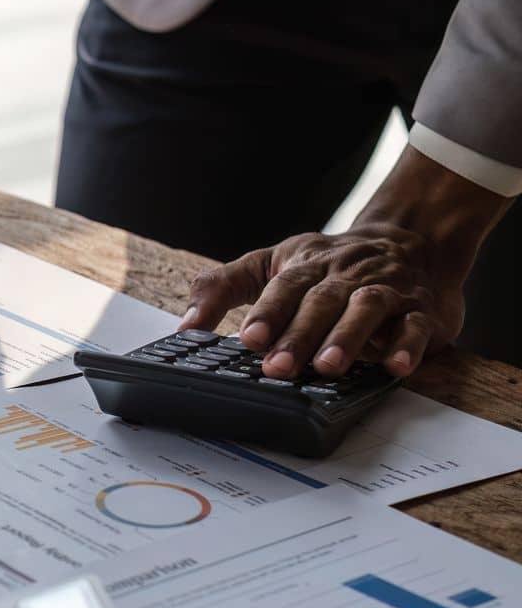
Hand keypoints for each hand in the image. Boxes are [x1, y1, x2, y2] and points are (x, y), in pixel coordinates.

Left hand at [183, 147, 509, 378]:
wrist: (411, 240)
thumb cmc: (328, 264)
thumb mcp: (272, 264)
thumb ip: (225, 288)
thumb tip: (185, 325)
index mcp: (308, 265)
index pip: (284, 286)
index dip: (267, 311)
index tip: (249, 339)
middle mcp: (346, 276)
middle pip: (321, 302)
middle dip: (299, 335)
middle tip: (278, 367)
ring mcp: (386, 291)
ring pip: (367, 309)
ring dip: (348, 338)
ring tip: (328, 367)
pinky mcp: (422, 311)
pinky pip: (417, 326)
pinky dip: (408, 345)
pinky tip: (394, 366)